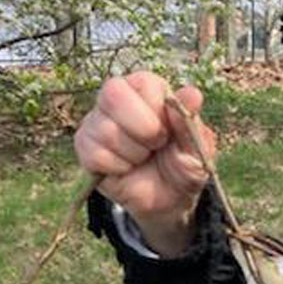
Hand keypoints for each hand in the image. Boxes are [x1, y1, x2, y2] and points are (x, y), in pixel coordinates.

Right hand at [73, 71, 215, 256]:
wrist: (169, 201)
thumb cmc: (183, 166)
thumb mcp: (197, 150)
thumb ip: (191, 123)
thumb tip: (193, 93)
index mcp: (148, 90)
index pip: (144, 82)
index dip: (160, 112)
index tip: (170, 132)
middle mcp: (118, 98)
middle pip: (114, 94)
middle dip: (144, 129)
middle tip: (156, 145)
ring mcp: (97, 121)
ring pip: (106, 129)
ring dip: (135, 154)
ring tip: (144, 158)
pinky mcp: (85, 147)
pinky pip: (96, 154)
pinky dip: (119, 168)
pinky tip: (127, 169)